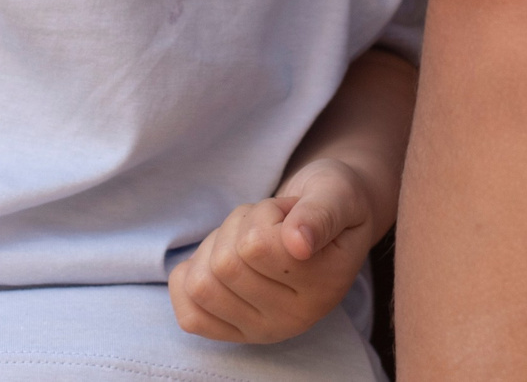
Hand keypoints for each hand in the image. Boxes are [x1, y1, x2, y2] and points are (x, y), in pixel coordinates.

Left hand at [168, 157, 380, 343]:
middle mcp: (293, 319)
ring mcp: (261, 331)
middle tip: (268, 224)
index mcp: (323, 287)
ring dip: (215, 248)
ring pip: (201, 285)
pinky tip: (217, 263)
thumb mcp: (337, 193)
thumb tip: (298, 243)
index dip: (264, 213)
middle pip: (224, 265)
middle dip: (238, 227)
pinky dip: (191, 279)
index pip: (256, 246)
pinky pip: (189, 315)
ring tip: (247, 240)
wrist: (328, 223)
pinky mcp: (234, 334)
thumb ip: (321, 213)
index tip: (289, 213)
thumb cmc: (330, 202)